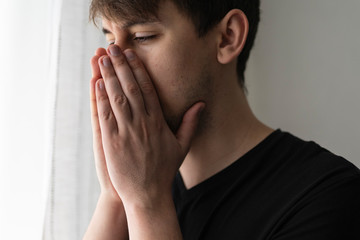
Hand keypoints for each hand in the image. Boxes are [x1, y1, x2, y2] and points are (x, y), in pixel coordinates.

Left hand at [95, 44, 204, 205]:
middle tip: (113, 48)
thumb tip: (200, 104)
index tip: (132, 55)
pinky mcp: (111, 141)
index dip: (138, 70)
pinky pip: (105, 114)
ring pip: (117, 97)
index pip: (147, 89)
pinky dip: (100, 97)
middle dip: (121, 65)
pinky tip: (97, 83)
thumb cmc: (163, 170)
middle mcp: (142, 123)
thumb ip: (190, 123)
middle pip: (130, 88)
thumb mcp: (181, 146)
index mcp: (157, 122)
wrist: (147, 194)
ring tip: (102, 58)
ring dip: (109, 75)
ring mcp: (125, 131)